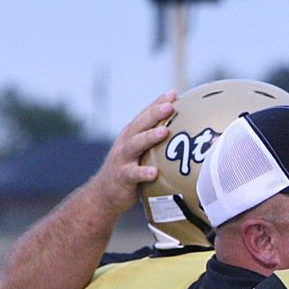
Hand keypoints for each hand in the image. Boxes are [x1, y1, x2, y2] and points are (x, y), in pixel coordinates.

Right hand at [99, 90, 176, 213]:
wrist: (103, 194)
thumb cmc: (130, 170)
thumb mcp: (141, 152)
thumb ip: (156, 142)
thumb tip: (185, 134)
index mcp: (132, 135)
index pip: (145, 115)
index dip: (157, 103)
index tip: (173, 93)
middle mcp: (126, 143)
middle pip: (140, 125)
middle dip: (154, 114)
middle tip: (170, 106)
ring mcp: (122, 159)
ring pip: (135, 145)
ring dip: (149, 137)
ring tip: (164, 131)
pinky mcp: (121, 177)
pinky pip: (132, 174)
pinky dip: (142, 172)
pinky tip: (153, 173)